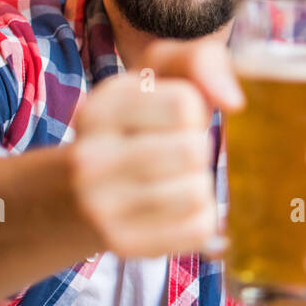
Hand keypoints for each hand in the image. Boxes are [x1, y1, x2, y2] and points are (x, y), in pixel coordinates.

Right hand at [69, 40, 242, 258]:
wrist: (73, 195)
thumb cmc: (136, 125)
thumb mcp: (155, 76)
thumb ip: (200, 61)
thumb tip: (233, 101)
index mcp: (99, 108)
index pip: (185, 104)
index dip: (194, 110)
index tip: (170, 118)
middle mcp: (90, 158)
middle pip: (193, 151)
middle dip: (197, 149)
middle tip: (174, 152)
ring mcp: (102, 208)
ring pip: (198, 192)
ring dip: (199, 184)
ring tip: (172, 179)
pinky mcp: (125, 245)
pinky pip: (200, 229)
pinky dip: (200, 217)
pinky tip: (173, 208)